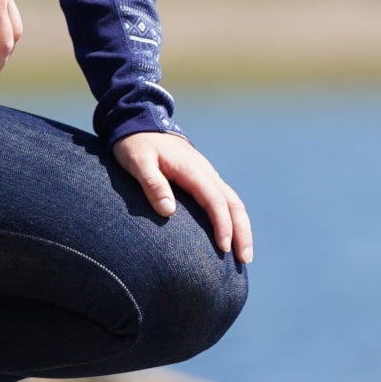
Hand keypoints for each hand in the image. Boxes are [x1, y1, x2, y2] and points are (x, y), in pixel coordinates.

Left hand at [114, 132, 253, 263]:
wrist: (139, 122)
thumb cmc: (135, 145)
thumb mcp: (137, 162)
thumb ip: (152, 184)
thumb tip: (168, 211)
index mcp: (192, 170)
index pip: (215, 201)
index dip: (222, 225)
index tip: (224, 249)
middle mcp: (205, 172)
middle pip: (234, 204)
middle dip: (242, 232)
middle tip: (245, 259)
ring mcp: (207, 174)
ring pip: (233, 202)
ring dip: (241, 228)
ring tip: (243, 255)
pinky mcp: (203, 178)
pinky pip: (225, 200)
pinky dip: (233, 218)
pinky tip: (230, 235)